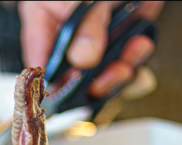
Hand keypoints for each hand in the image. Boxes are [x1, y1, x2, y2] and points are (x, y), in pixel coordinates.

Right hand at [19, 1, 162, 97]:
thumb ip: (85, 23)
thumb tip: (84, 59)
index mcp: (44, 22)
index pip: (39, 63)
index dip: (53, 82)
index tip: (71, 86)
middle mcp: (69, 36)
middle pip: (73, 77)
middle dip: (96, 82)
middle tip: (114, 73)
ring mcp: (96, 38)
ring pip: (102, 74)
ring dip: (121, 73)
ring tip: (132, 58)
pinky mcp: (122, 37)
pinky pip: (127, 61)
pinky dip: (137, 60)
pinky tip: (141, 47)